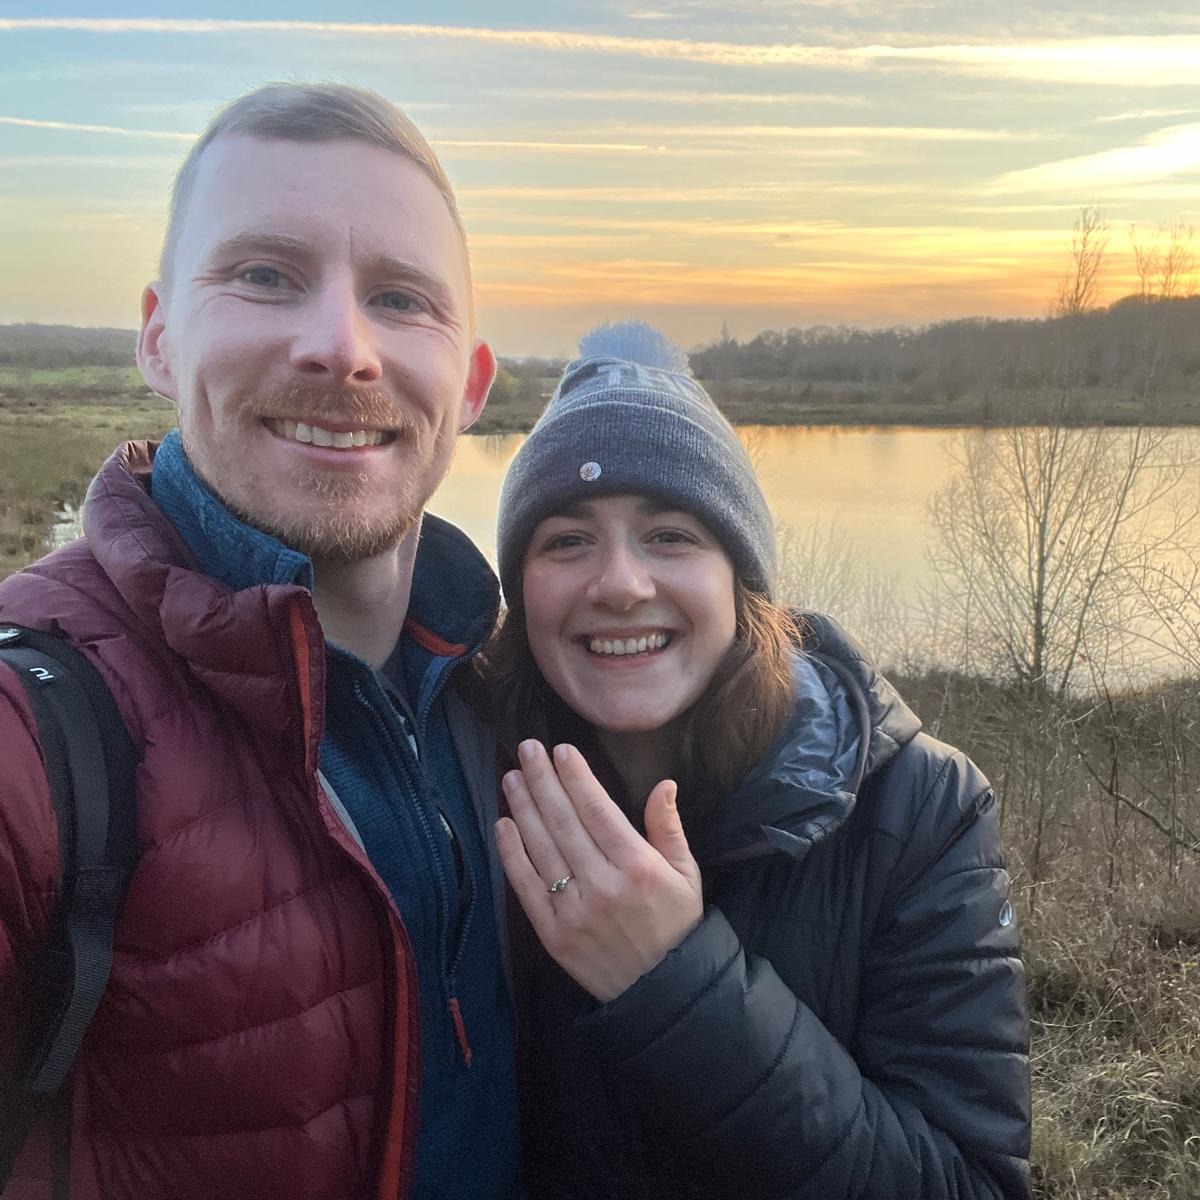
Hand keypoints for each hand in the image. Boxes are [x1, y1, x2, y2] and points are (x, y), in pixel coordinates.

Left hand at [495, 740, 703, 1002]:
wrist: (662, 993)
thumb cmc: (676, 925)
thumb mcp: (686, 874)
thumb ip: (669, 827)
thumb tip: (663, 784)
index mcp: (637, 865)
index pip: (598, 809)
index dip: (576, 777)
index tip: (560, 750)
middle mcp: (602, 884)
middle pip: (564, 821)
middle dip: (543, 780)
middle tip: (526, 748)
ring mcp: (574, 910)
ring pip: (541, 847)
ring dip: (523, 808)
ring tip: (511, 777)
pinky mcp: (553, 933)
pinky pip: (527, 886)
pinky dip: (512, 853)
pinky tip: (503, 824)